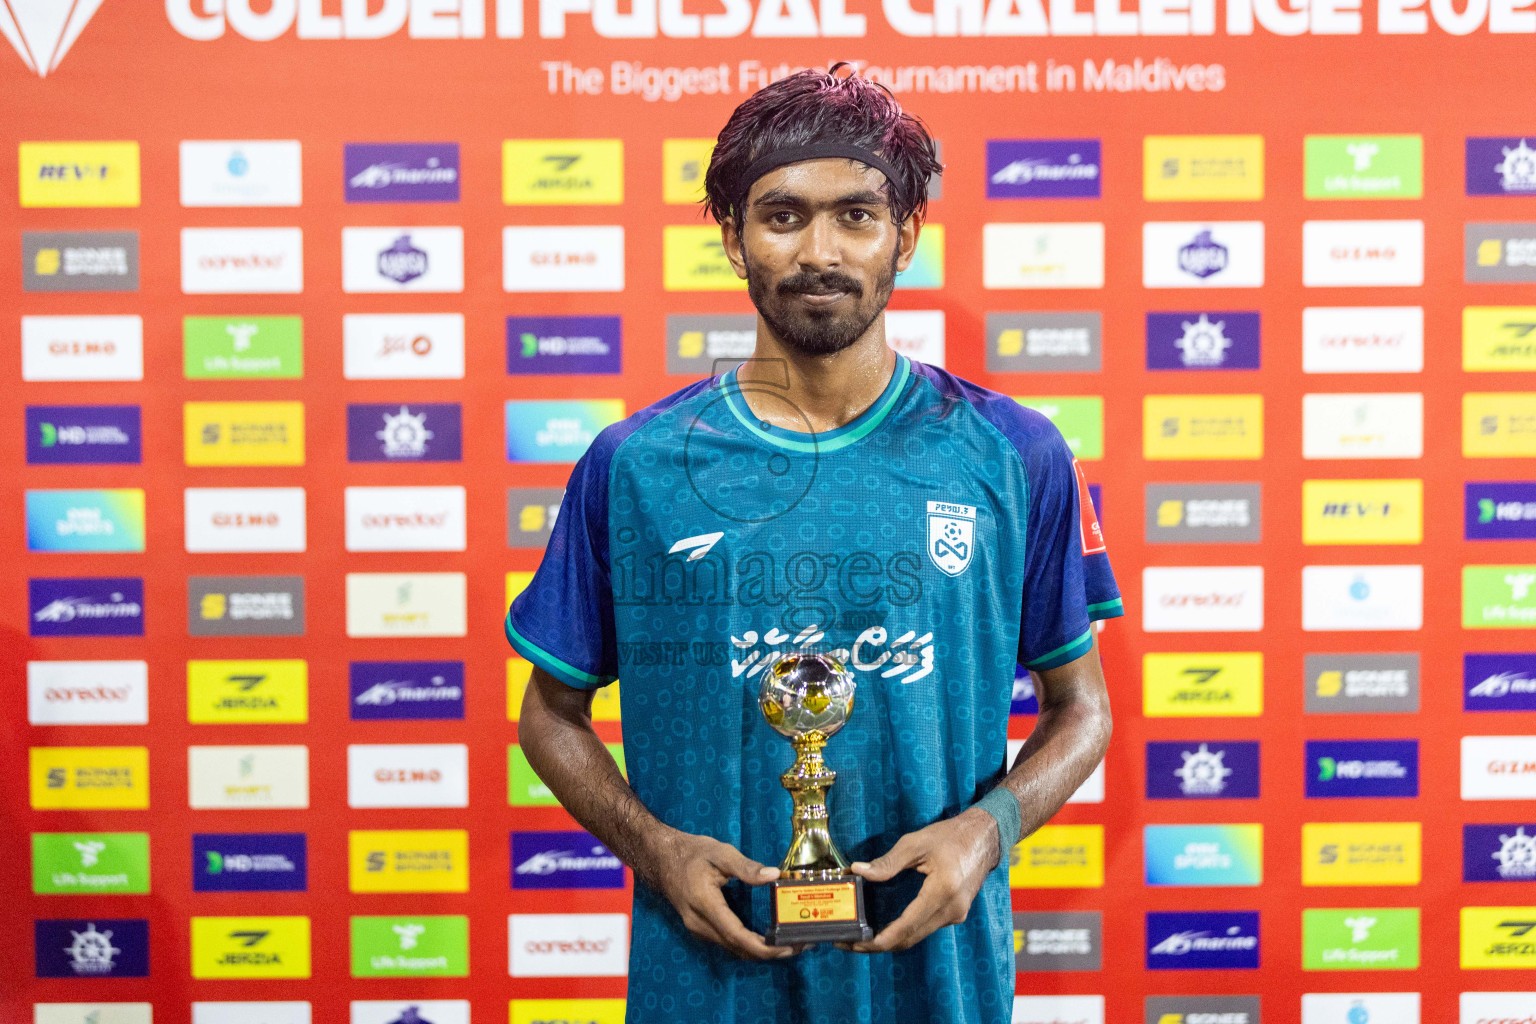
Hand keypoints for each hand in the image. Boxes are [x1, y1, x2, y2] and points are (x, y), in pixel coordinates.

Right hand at [653, 831, 797, 960]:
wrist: (660, 858)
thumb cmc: (691, 853)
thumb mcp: (720, 852)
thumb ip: (746, 867)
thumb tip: (774, 875)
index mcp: (705, 904)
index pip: (737, 935)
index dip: (764, 947)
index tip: (788, 947)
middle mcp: (700, 924)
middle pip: (738, 948)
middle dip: (769, 952)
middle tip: (799, 945)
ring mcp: (698, 929)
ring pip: (733, 948)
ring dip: (760, 951)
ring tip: (788, 943)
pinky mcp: (700, 928)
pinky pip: (727, 942)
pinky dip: (748, 944)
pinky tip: (766, 938)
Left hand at [845, 808, 998, 952]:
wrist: (984, 838)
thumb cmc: (950, 836)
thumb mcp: (916, 843)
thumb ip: (887, 862)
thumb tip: (858, 871)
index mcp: (942, 891)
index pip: (907, 926)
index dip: (881, 939)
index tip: (858, 944)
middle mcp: (951, 910)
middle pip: (911, 938)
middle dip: (880, 945)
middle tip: (851, 943)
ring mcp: (956, 915)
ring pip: (918, 936)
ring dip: (892, 940)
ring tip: (864, 938)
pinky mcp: (955, 914)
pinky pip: (926, 928)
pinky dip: (905, 932)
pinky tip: (887, 928)